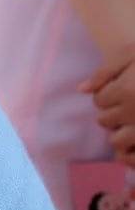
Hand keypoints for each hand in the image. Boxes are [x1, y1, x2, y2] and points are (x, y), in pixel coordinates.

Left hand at [81, 48, 134, 164]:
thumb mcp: (132, 54)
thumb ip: (105, 72)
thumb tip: (81, 90)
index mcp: (125, 90)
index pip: (99, 101)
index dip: (108, 95)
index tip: (122, 89)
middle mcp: (134, 111)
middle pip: (104, 121)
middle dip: (114, 113)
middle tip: (132, 104)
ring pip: (116, 141)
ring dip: (122, 132)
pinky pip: (131, 155)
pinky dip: (130, 148)